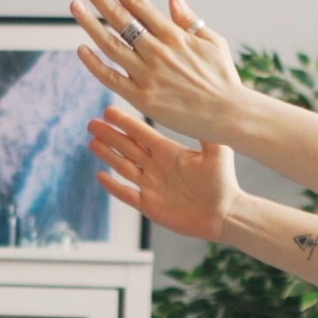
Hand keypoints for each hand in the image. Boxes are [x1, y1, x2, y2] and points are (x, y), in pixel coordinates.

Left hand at [73, 0, 248, 142]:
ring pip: (111, 45)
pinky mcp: (142, 98)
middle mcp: (158, 52)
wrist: (229, 115)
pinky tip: (82, 48)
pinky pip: (111, 78)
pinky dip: (95, 64)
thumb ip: (188, 18)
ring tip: (74, 5)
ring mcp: (148, 75)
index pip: (139, 3)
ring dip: (90, 23)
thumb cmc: (223, 77)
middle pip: (121, 18)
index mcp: (174, 36)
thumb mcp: (212, 41)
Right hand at [90, 103, 239, 242]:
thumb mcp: (217, 151)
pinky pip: (127, 195)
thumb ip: (207, 130)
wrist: (225, 213)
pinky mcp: (150, 205)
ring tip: (92, 142)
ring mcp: (152, 186)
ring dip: (108, 155)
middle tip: (92, 123)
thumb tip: (204, 104)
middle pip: (127, 148)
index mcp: (169, 151)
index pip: (142, 134)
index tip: (108, 110)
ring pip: (124, 167)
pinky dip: (114, 186)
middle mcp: (157, 166)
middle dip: (109, 135)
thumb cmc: (224, 181)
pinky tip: (101, 175)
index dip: (126, 123)